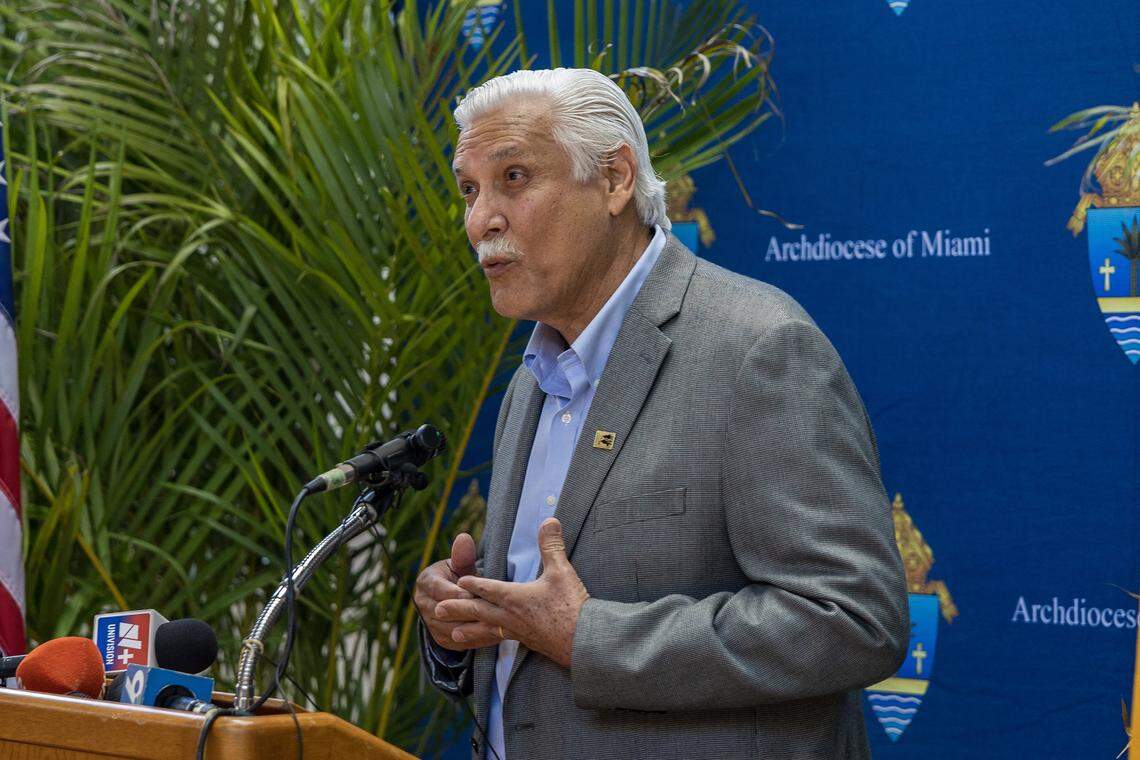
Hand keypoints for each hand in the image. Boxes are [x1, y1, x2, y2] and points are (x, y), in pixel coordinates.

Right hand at [413, 533, 497, 650]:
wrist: (452, 596)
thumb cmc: (458, 576)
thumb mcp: (460, 565)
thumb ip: (463, 556)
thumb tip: (464, 538)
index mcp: (425, 582)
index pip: (439, 590)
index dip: (457, 593)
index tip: (474, 593)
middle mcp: (423, 604)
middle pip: (445, 613)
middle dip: (468, 612)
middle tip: (490, 611)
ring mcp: (430, 624)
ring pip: (453, 630)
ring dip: (474, 628)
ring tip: (496, 624)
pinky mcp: (441, 639)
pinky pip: (460, 642)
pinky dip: (477, 639)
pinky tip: (496, 634)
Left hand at [436, 518, 588, 668]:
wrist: (583, 641)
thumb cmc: (571, 606)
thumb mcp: (562, 571)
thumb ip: (551, 545)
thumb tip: (549, 520)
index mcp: (514, 597)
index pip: (487, 588)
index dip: (473, 582)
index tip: (458, 579)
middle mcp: (510, 616)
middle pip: (478, 611)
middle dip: (458, 609)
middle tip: (437, 611)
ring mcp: (518, 631)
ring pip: (486, 630)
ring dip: (468, 631)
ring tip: (452, 635)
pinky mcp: (527, 642)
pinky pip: (500, 640)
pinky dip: (488, 641)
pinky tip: (488, 642)